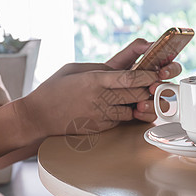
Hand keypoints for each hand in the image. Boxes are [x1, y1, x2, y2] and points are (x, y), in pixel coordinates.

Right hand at [17, 63, 159, 139]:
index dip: (148, 76)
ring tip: (139, 96)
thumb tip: (120, 69)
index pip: (129, 78)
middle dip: (148, 89)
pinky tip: (121, 107)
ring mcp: (100, 115)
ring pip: (132, 109)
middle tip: (156, 84)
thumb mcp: (74, 69)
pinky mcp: (99, 127)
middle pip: (135, 94)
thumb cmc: (54, 89)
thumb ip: (99, 68)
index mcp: (94, 80)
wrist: (38, 116)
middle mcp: (100, 98)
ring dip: (138, 103)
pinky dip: (125, 114)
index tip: (157, 73)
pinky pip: (121, 120)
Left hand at [106, 38, 181, 121]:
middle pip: (173, 86)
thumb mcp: (122, 58)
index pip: (173, 68)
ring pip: (164, 103)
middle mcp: (157, 85)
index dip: (171, 69)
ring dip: (154, 104)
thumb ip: (136, 48)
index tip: (162, 71)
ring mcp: (153, 99)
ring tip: (140, 104)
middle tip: (152, 88)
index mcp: (156, 70)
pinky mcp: (147, 112)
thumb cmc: (112, 73)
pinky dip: (146, 114)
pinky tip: (136, 111)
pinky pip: (153, 115)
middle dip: (164, 88)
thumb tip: (150, 44)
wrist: (99, 90)